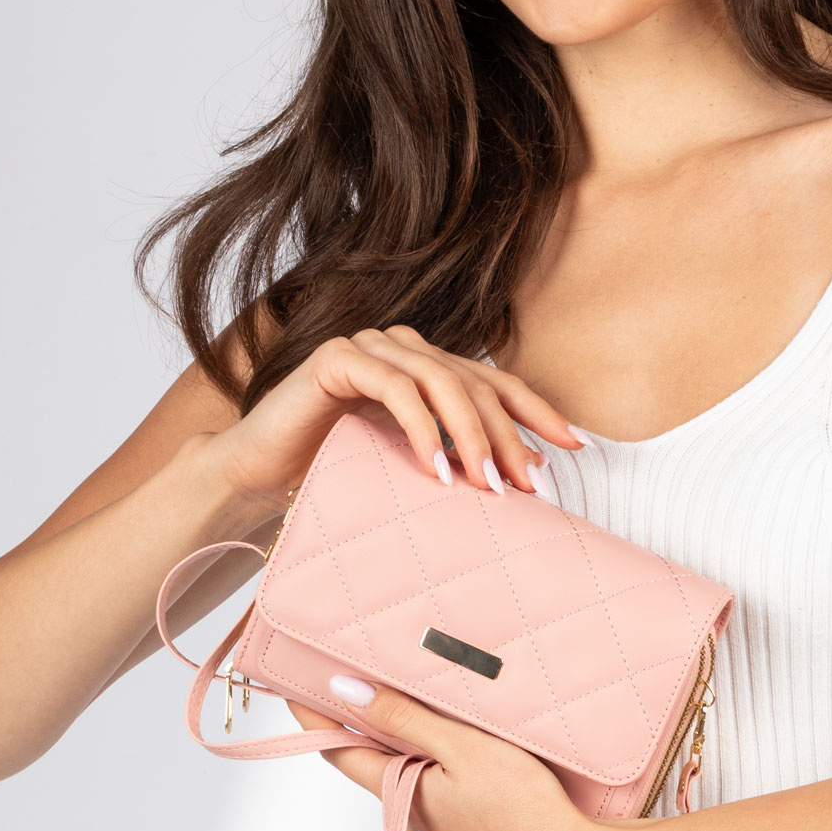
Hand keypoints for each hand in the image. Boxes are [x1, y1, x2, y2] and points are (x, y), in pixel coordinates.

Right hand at [207, 325, 585, 512]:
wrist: (257, 475)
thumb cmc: (333, 471)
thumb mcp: (411, 465)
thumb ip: (459, 457)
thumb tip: (526, 472)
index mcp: (429, 366)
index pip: (497, 383)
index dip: (538, 411)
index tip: (574, 446)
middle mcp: (406, 347)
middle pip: (476, 384)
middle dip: (506, 436)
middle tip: (523, 484)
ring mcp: (372, 346)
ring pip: (441, 381)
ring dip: (469, 434)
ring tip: (484, 483)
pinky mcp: (338, 357)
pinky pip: (394, 387)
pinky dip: (421, 428)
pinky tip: (435, 466)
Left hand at [283, 678, 613, 830]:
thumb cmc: (525, 807)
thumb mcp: (463, 746)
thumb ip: (403, 718)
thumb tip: (345, 692)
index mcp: (401, 795)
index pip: (340, 751)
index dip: (315, 718)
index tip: (294, 688)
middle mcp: (412, 827)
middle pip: (379, 769)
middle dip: (373, 732)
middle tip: (374, 689)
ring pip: (416, 791)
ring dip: (416, 759)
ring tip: (437, 723)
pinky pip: (446, 811)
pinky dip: (447, 785)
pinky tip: (478, 771)